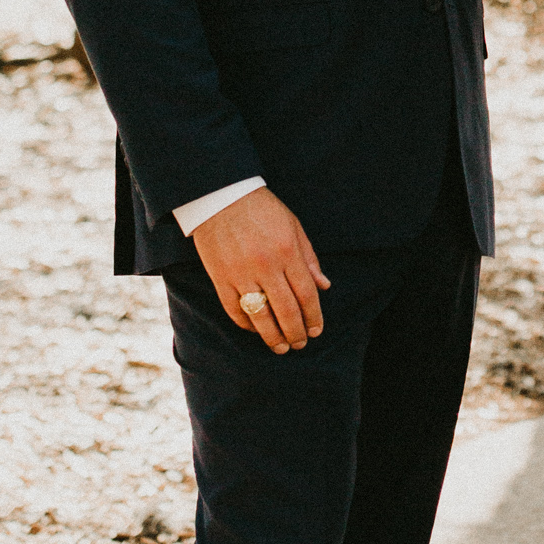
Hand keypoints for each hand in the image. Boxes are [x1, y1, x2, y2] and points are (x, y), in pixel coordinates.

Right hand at [194, 187, 330, 354]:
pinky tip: (255, 330)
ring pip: (260, 316)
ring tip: (280, 348)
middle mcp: (265, 265)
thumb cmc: (262, 208)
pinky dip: (246, 324)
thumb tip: (324, 286)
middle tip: (300, 345)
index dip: (313, 317)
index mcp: (287, 251)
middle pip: (286, 310)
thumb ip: (309, 258)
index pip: (306, 294)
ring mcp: (240, 273)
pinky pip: (234, 309)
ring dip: (272, 336)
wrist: (221, 195)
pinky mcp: (219, 277)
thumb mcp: (293, 226)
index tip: (316, 331)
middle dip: (295, 332)